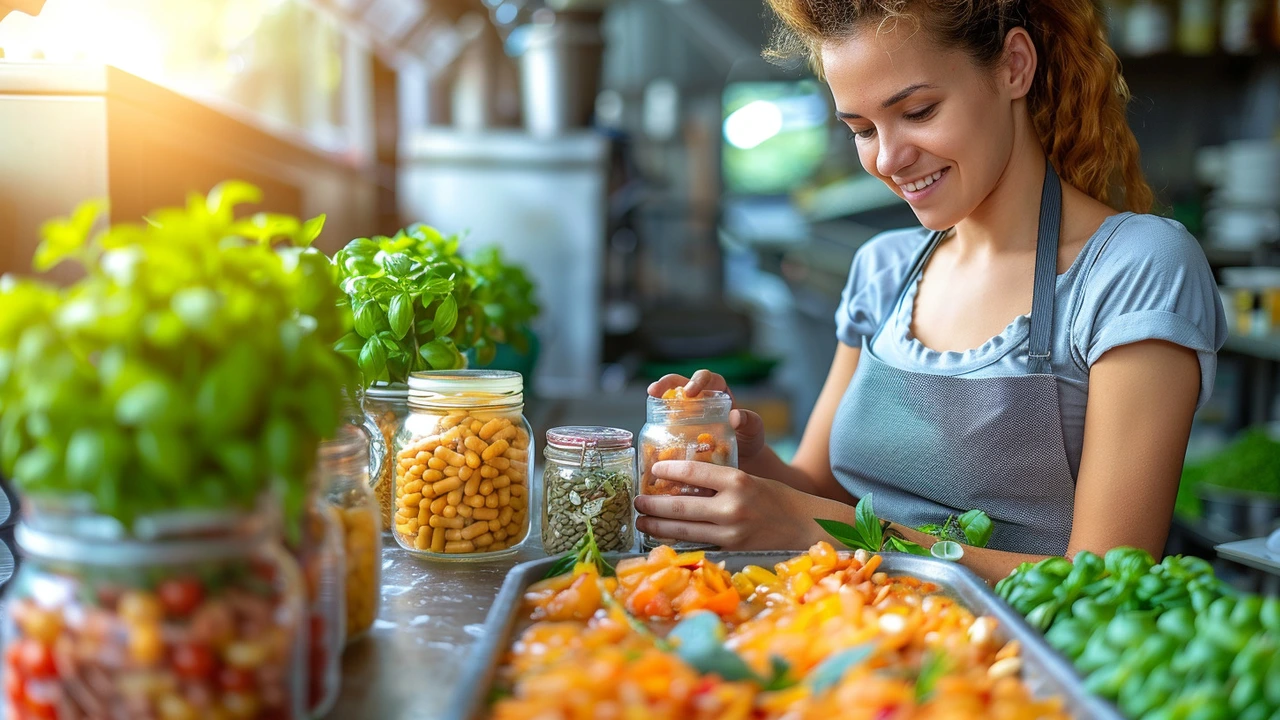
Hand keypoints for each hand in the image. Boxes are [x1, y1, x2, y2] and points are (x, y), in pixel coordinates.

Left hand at [633, 461, 816, 549]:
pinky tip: (664, 536)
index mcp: (737, 481)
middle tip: (636, 502)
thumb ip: (719, 480)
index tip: (653, 469)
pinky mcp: (730, 550)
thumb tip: (680, 478)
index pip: (693, 471)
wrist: (804, 527)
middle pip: (680, 505)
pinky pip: (697, 543)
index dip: (668, 469)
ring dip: (658, 526)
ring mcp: (730, 532)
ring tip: (641, 522)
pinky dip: (677, 540)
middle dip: (653, 505)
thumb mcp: (748, 479)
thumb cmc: (775, 498)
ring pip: (683, 529)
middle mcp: (732, 506)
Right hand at [646, 370, 765, 462]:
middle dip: (668, 382)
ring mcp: (688, 412)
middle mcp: (701, 398)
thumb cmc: (749, 440)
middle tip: (656, 390)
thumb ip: (749, 421)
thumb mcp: (754, 430)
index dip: (697, 381)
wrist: (741, 460)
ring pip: (670, 397)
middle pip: (681, 382)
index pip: (707, 378)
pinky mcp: (679, 428)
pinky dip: (658, 421)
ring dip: (659, 395)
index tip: (689, 392)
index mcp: (719, 392)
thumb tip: (735, 416)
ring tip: (651, 396)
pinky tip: (652, 426)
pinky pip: (667, 420)